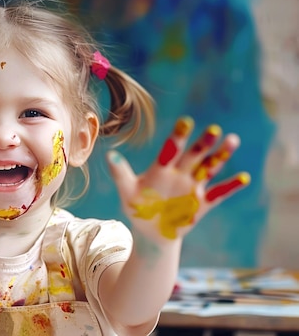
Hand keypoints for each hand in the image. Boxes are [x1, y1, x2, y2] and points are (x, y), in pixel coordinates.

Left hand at [107, 117, 249, 240]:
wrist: (151, 231)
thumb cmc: (138, 207)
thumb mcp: (127, 191)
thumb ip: (120, 173)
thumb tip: (109, 155)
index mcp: (162, 168)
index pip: (171, 150)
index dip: (178, 137)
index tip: (186, 122)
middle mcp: (180, 173)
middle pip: (194, 155)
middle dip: (203, 144)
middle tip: (214, 130)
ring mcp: (193, 187)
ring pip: (209, 168)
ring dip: (221, 156)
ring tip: (232, 140)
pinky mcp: (203, 203)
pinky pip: (219, 193)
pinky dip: (231, 186)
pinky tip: (244, 177)